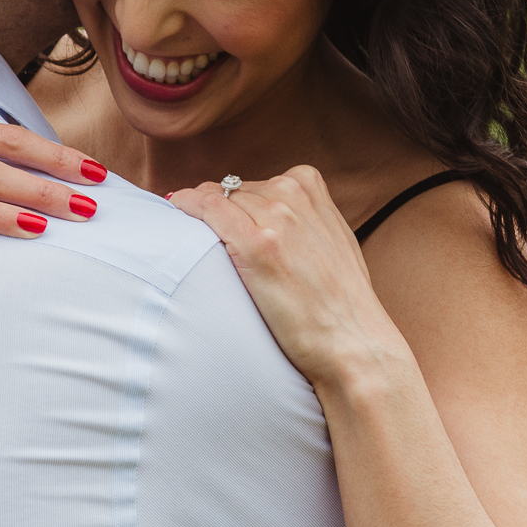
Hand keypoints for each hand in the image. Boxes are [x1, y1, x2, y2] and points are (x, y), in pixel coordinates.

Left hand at [168, 168, 410, 386]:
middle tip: (210, 249)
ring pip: (213, 199)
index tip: (221, 228)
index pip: (251, 184)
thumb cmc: (339, 302)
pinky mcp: (257, 245)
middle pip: (229, 190)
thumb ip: (302, 218)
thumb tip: (262, 214)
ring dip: (199, 218)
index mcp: (310, 187)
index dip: (232, 208)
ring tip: (196, 247)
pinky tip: (175, 216)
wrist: (352, 342)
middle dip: (216, 215)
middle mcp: (292, 194)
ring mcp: (276, 217)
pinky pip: (204, 209)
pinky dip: (184, 209)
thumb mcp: (331, 240)